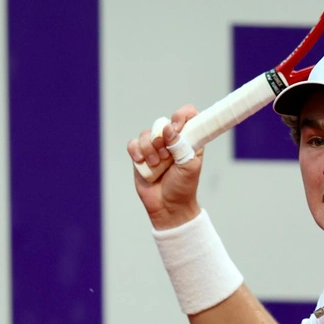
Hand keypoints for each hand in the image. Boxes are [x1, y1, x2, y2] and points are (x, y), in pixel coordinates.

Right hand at [127, 105, 204, 230]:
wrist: (168, 207)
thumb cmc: (183, 187)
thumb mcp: (189, 166)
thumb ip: (181, 146)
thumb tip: (169, 128)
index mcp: (188, 140)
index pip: (187, 115)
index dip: (181, 116)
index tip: (177, 127)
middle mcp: (171, 140)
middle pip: (162, 123)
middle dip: (161, 138)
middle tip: (166, 155)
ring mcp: (154, 147)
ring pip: (146, 134)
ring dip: (150, 149)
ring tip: (156, 164)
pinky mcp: (140, 156)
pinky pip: (133, 144)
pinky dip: (136, 151)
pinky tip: (142, 162)